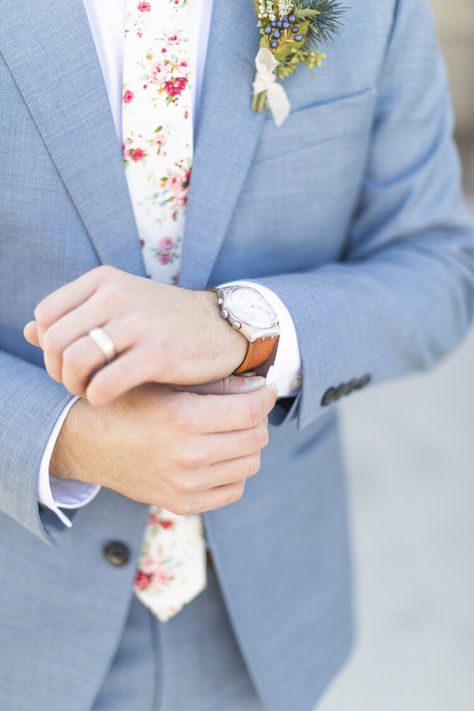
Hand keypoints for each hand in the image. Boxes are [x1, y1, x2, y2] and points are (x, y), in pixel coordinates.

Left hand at [24, 266, 246, 405]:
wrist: (223, 327)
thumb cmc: (165, 322)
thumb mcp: (119, 307)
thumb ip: (74, 317)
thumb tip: (27, 332)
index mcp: (104, 280)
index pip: (46, 314)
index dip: (47, 345)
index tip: (68, 360)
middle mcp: (118, 295)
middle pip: (55, 340)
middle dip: (57, 370)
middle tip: (76, 382)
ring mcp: (139, 322)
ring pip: (75, 361)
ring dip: (75, 385)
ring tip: (90, 390)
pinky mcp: (158, 353)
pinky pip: (105, 383)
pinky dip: (97, 397)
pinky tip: (108, 398)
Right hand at [50, 379, 276, 513]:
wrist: (86, 442)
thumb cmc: (128, 403)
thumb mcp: (166, 382)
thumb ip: (214, 385)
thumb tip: (257, 387)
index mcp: (183, 419)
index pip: (249, 412)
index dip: (264, 398)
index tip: (264, 390)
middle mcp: (188, 456)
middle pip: (256, 439)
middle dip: (258, 419)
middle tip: (247, 408)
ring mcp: (186, 485)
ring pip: (250, 464)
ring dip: (248, 445)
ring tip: (232, 430)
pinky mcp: (182, 504)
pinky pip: (233, 489)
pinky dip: (234, 471)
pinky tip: (218, 454)